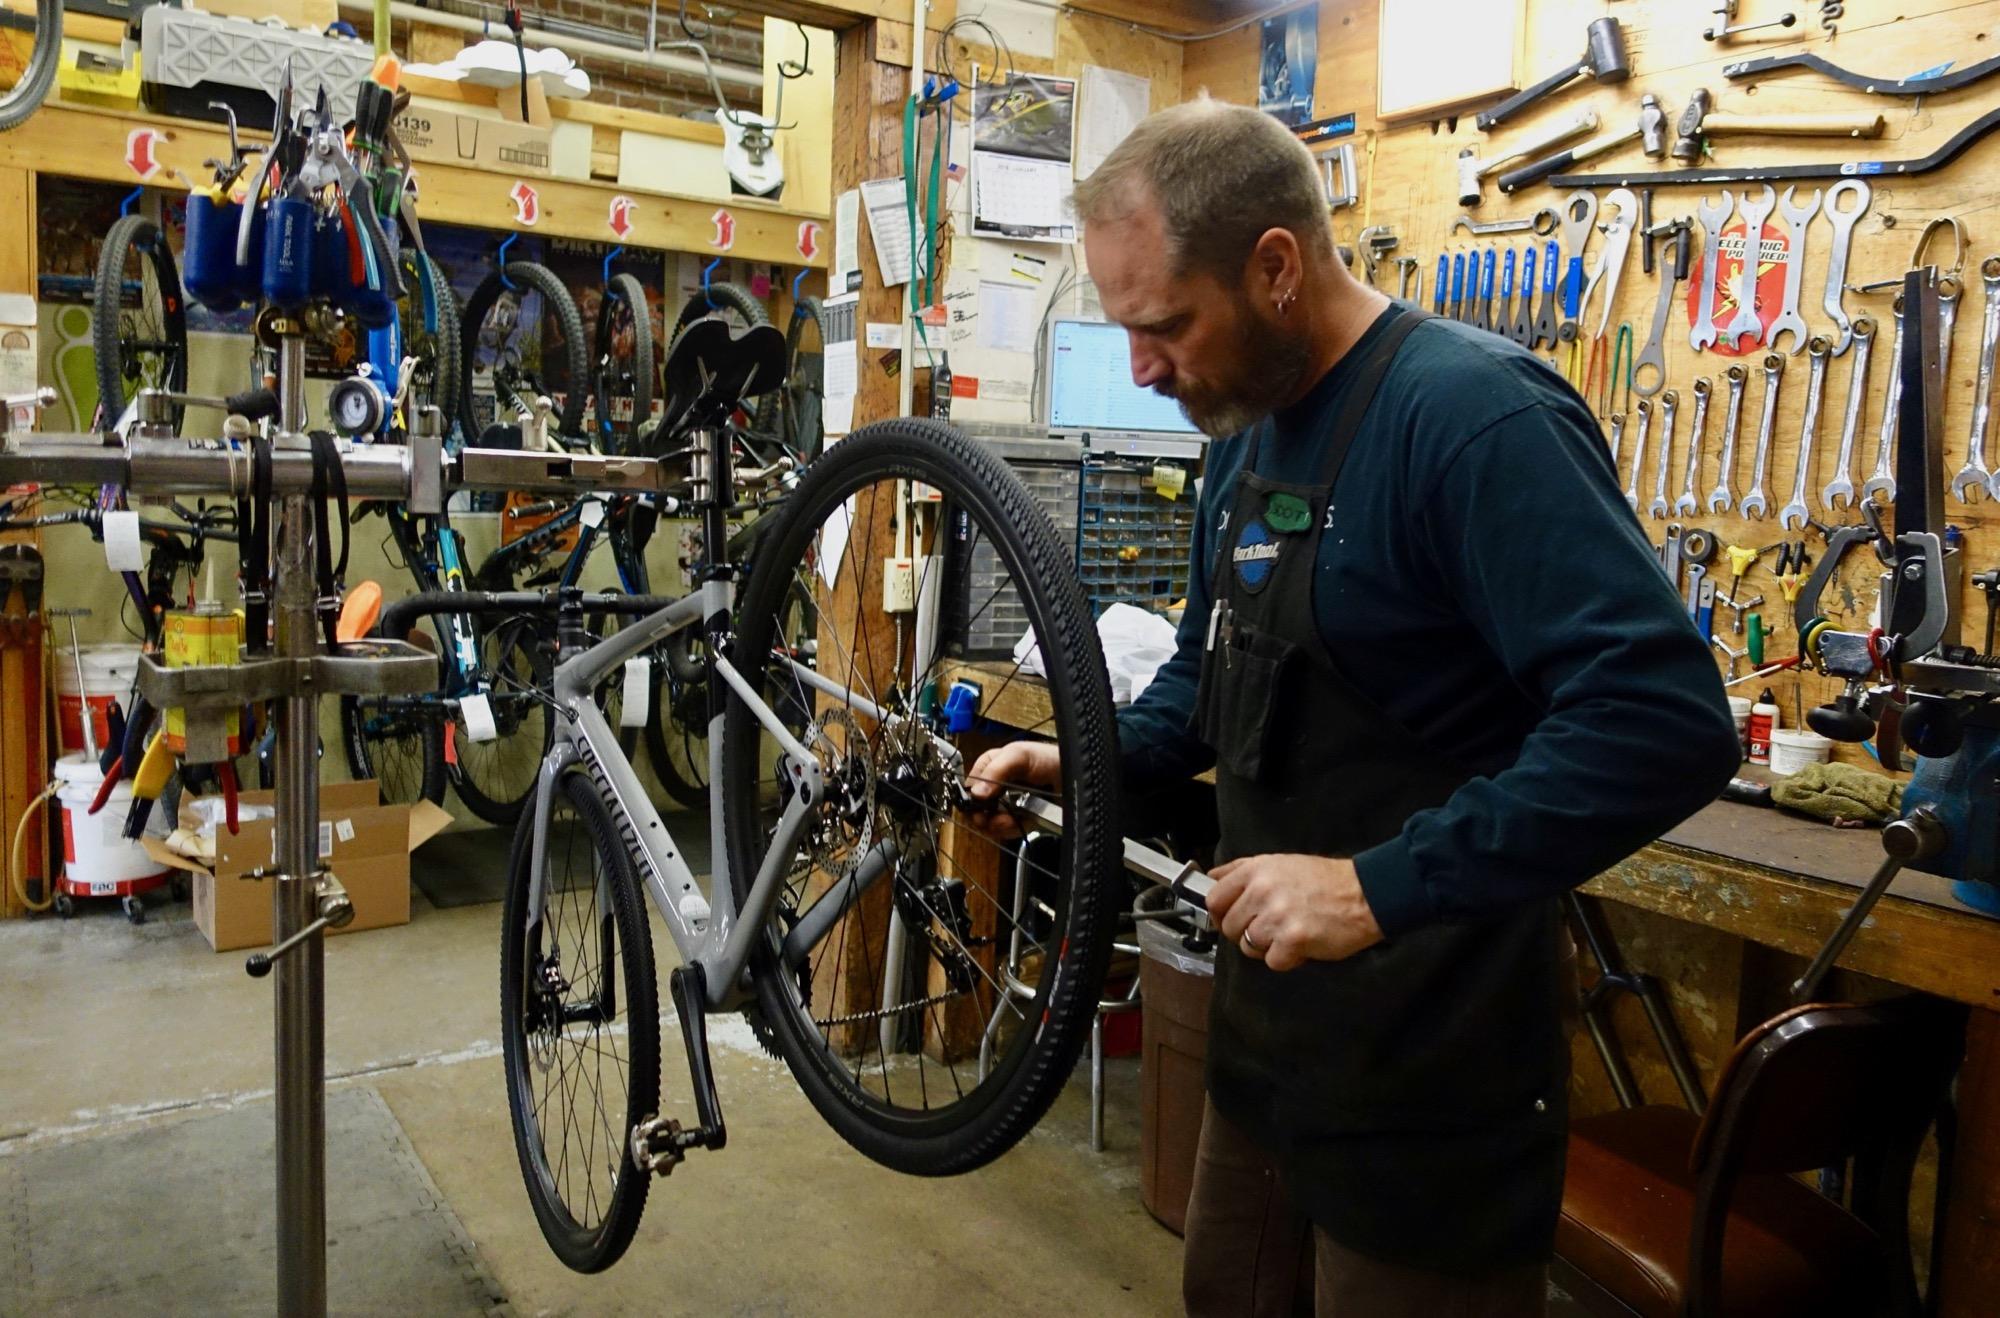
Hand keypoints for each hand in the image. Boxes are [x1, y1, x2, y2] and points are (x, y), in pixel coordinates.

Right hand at [962, 741, 1061, 837]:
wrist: (1076, 779)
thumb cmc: (1049, 760)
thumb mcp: (1020, 756)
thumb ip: (996, 771)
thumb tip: (975, 793)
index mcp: (989, 766)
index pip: (968, 786)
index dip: (972, 799)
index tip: (982, 806)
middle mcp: (994, 786)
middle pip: (976, 808)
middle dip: (986, 816)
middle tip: (997, 818)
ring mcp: (1006, 803)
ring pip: (989, 823)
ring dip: (999, 826)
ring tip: (1012, 821)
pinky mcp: (1018, 819)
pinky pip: (1005, 831)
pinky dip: (1011, 831)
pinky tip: (1021, 823)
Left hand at [1207, 853, 1383, 971]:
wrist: (1366, 894)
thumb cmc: (1325, 880)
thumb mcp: (1279, 862)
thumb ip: (1242, 870)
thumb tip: (1213, 877)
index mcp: (1256, 870)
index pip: (1214, 899)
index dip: (1219, 914)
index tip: (1229, 920)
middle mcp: (1262, 891)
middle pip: (1229, 927)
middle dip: (1245, 933)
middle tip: (1269, 928)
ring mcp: (1277, 916)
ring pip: (1247, 946)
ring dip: (1267, 947)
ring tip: (1288, 934)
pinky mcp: (1293, 940)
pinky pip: (1272, 961)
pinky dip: (1286, 959)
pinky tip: (1301, 945)